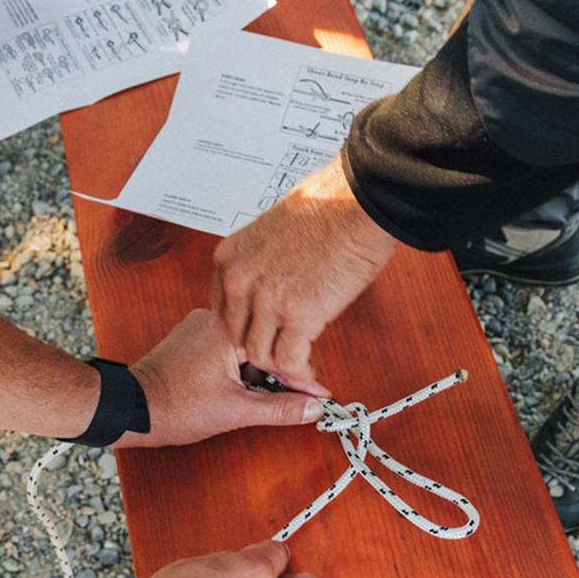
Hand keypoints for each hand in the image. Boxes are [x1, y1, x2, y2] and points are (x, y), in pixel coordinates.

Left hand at [121, 309, 322, 446]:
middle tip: (299, 401)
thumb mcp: (234, 412)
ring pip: (247, 351)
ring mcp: (201, 328)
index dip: (301, 378)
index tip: (320, 394)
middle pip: (264, 347)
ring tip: (256, 401)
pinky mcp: (193, 340)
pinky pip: (229, 352)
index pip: (277, 350)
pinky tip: (240, 393)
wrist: (130, 410)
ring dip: (257, 376)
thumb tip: (311, 409)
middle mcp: (213, 320)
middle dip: (278, 377)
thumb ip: (278, 409)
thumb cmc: (172, 407)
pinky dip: (240, 372)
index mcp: (226, 329)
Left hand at [211, 154, 397, 390]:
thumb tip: (272, 279)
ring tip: (297, 366)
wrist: (356, 205)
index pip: (223, 309)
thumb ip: (263, 260)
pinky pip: (289, 361)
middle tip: (280, 354)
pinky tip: (309, 369)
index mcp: (230, 257)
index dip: (244, 326)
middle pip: (237, 335)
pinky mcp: (298, 316)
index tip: (261, 333)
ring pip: (261, 354)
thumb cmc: (327, 207)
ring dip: (280, 364)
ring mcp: (266, 301)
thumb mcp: (272, 229)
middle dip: (260, 349)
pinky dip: (299, 372)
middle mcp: (240, 281)